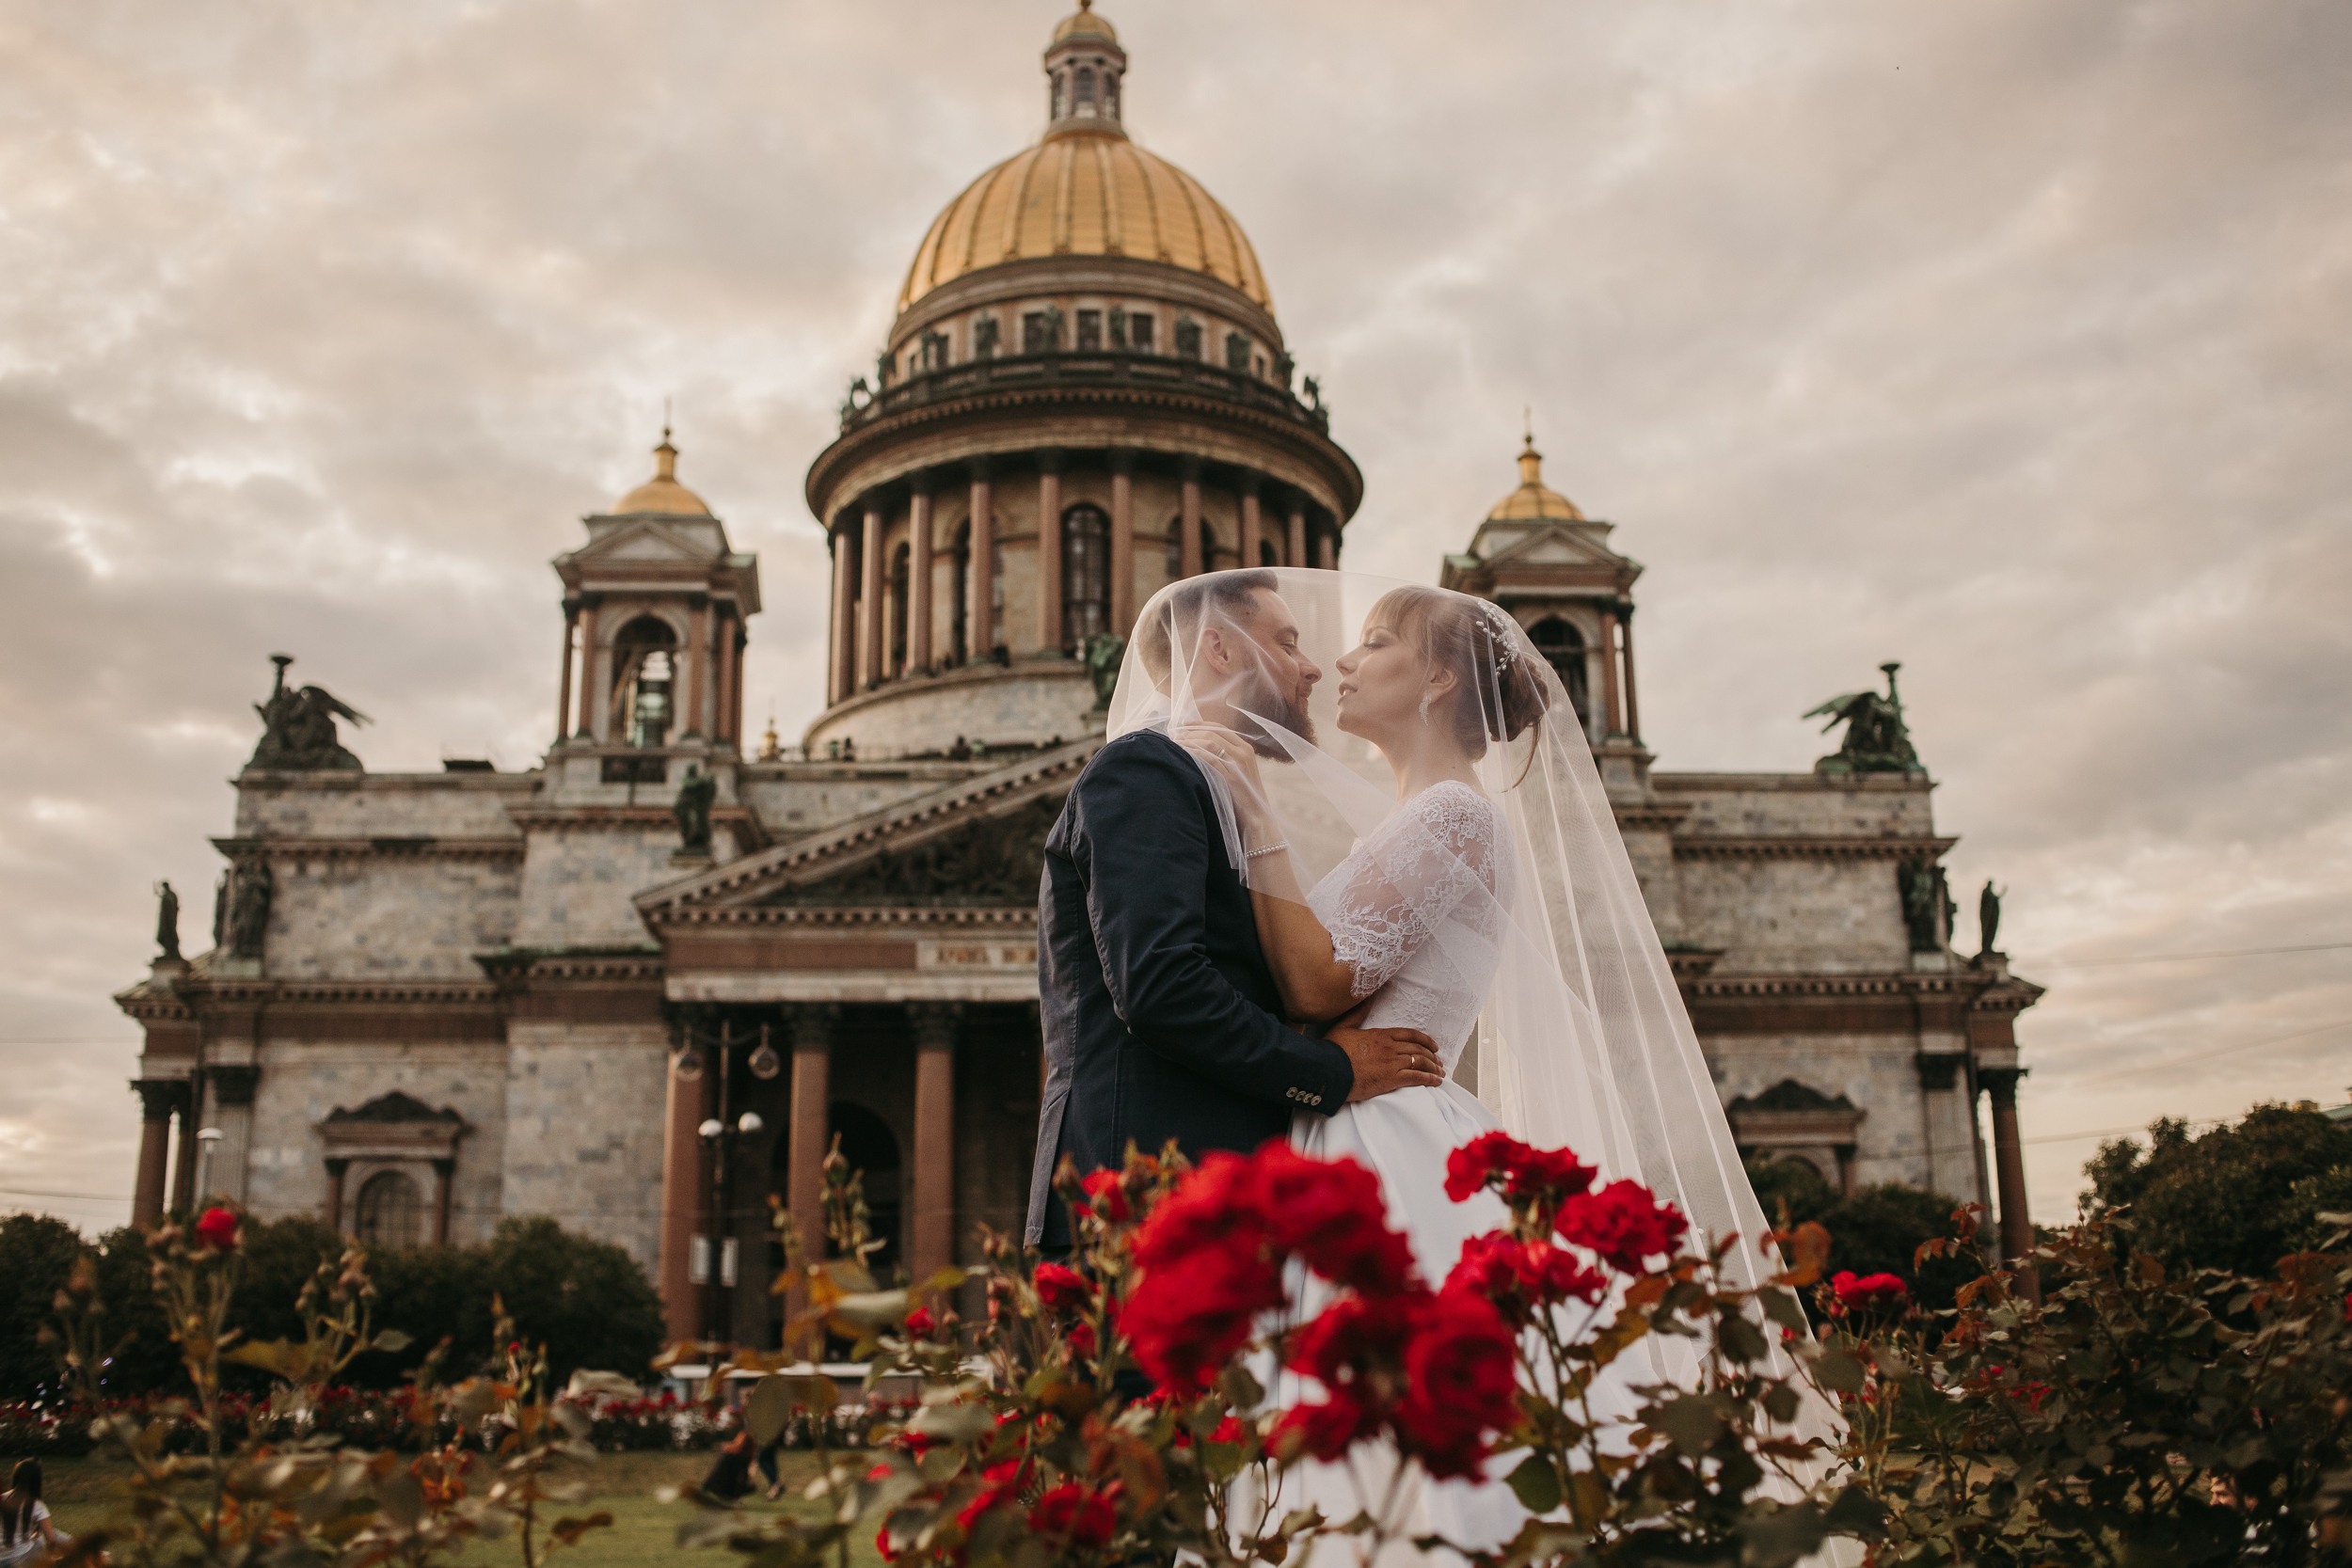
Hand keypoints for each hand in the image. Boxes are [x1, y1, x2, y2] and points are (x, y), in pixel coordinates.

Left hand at [1179, 723, 1267, 807]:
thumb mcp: (1238, 771)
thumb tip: (1202, 746)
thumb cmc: (1243, 796)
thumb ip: (1226, 757)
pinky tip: (1183, 754)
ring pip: (1210, 742)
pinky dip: (1194, 753)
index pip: (1220, 727)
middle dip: (1191, 733)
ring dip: (1190, 741)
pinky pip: (1209, 758)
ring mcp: (1238, 763)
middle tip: (1176, 737)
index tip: (1184, 724)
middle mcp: (1243, 751)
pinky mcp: (1231, 776)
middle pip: (1213, 733)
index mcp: (1245, 748)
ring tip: (1176, 745)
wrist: (1257, 816)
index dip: (1200, 723)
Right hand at [1328, 1013, 1446, 1100]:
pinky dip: (1429, 1079)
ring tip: (1440, 1072)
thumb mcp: (1343, 1027)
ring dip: (1433, 1067)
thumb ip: (1356, 1014)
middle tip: (1439, 1061)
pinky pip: (1416, 1077)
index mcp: (1381, 1034)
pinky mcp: (1391, 1079)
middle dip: (1432, 1055)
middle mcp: (1390, 1047)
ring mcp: (1392, 1062)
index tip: (1433, 1045)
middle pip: (1418, 1049)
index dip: (1424, 1039)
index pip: (1410, 1034)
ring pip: (1420, 1062)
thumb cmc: (1333, 1050)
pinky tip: (1437, 1081)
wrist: (1329, 1070)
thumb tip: (1366, 998)